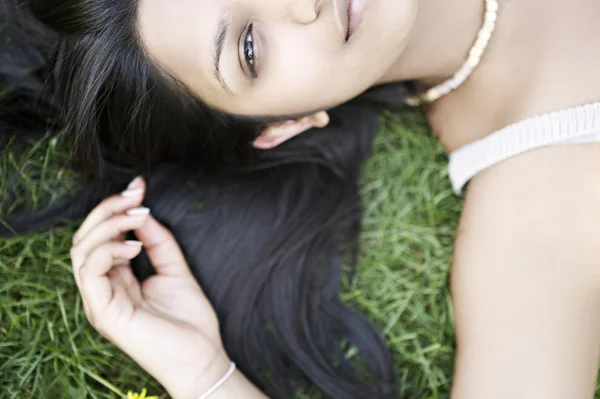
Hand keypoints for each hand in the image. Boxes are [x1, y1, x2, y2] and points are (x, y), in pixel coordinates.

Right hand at [70, 177, 230, 398]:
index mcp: (116, 279)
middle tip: (135, 195)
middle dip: (108, 209)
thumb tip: (142, 211)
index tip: (139, 187)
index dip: (116, 207)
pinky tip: (134, 247)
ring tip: (138, 217)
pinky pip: (89, 272)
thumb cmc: (189, 320)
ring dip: (108, 225)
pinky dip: (108, 250)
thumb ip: (157, 241)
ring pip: (81, 250)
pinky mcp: (105, 313)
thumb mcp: (175, 269)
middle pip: (84, 238)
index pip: (100, 236)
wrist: (202, 357)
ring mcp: (100, 301)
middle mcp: (103, 289)